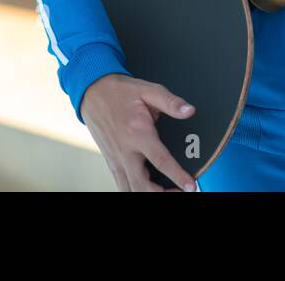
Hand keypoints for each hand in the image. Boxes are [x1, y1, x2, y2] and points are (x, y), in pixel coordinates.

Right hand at [81, 74, 197, 191]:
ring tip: (167, 192)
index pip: (161, 161)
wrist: (93, 92)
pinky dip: (135, 190)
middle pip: (142, 185)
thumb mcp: (148, 90)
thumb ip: (170, 102)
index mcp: (138, 133)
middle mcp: (125, 151)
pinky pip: (122, 184)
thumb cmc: (121, 91)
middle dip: (163, 194)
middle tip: (182, 192)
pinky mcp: (111, 162)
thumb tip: (190, 110)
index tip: (191, 186)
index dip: (178, 176)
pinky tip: (147, 189)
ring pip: (130, 189)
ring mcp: (116, 159)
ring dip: (149, 195)